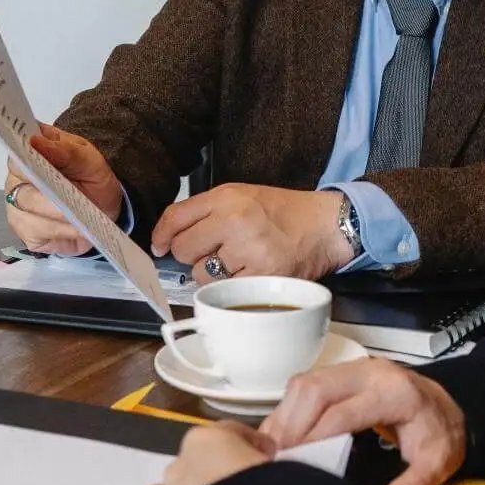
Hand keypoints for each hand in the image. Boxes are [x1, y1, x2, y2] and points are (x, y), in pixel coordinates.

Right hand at [4, 124, 123, 254]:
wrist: (103, 203)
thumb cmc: (90, 175)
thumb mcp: (87, 157)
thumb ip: (65, 150)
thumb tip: (35, 141)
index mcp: (25, 157)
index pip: (17, 161)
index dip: (30, 168)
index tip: (48, 173)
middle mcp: (15, 184)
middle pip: (24, 196)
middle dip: (52, 202)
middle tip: (76, 204)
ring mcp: (18, 211)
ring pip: (32, 220)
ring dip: (62, 221)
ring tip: (85, 219)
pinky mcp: (28, 234)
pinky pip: (42, 237)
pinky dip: (64, 235)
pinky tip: (78, 230)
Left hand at [150, 184, 351, 282]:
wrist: (324, 226)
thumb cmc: (283, 212)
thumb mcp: (241, 195)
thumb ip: (205, 211)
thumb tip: (167, 237)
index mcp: (227, 197)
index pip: (175, 217)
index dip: (162, 235)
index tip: (159, 245)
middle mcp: (234, 220)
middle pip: (183, 249)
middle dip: (193, 254)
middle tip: (215, 250)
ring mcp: (247, 250)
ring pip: (201, 273)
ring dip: (213, 272)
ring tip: (238, 260)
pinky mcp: (260, 275)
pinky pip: (224, 288)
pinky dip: (231, 285)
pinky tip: (248, 272)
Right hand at [264, 358, 466, 484]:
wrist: (446, 407)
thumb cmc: (437, 434)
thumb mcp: (437, 463)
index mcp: (394, 393)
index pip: (341, 413)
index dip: (313, 439)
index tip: (295, 465)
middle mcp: (370, 372)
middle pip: (315, 389)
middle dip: (291, 425)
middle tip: (276, 460)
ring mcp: (354, 368)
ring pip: (306, 383)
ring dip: (285, 416)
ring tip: (273, 451)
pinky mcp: (342, 372)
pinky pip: (306, 384)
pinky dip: (289, 409)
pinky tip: (281, 436)